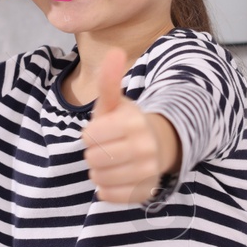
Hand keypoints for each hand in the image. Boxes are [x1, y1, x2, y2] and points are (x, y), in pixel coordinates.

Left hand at [81, 48, 179, 203]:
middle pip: (93, 159)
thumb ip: (109, 81)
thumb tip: (115, 51)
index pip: (88, 137)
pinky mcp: (144, 192)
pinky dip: (106, 188)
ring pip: (99, 178)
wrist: (158, 145)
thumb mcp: (115, 102)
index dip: (91, 134)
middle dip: (94, 153)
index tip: (103, 131)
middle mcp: (144, 148)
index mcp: (133, 123)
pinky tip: (117, 176)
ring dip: (99, 170)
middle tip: (108, 147)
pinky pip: (108, 195)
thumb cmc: (126, 123)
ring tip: (112, 161)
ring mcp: (146, 172)